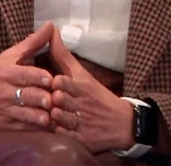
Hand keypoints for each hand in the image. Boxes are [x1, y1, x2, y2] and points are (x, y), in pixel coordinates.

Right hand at [0, 22, 55, 133]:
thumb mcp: (5, 57)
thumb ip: (31, 43)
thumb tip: (50, 26)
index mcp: (4, 72)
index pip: (25, 75)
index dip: (40, 77)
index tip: (52, 79)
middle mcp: (4, 92)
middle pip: (28, 95)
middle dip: (45, 98)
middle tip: (60, 98)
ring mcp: (4, 110)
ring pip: (27, 114)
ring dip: (42, 115)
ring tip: (54, 114)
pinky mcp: (5, 126)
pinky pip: (23, 128)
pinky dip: (36, 127)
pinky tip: (48, 125)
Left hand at [47, 27, 133, 152]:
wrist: (122, 123)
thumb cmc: (97, 95)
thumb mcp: (83, 74)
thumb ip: (63, 55)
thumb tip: (51, 31)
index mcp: (81, 87)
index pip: (64, 82)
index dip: (56, 82)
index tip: (52, 81)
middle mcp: (81, 104)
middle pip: (60, 101)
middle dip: (53, 100)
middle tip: (48, 99)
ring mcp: (81, 123)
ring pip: (61, 119)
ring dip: (54, 117)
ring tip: (50, 114)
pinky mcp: (82, 140)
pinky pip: (65, 136)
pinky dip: (58, 133)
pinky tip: (54, 129)